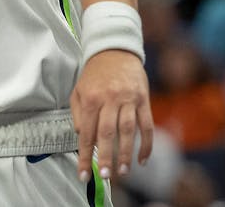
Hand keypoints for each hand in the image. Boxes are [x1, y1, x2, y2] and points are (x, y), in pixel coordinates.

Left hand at [71, 48, 153, 184]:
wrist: (115, 49)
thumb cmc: (94, 74)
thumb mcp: (78, 89)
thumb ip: (77, 113)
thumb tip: (81, 136)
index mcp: (91, 98)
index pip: (86, 133)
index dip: (84, 156)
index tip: (84, 175)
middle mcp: (109, 98)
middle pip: (107, 132)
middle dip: (106, 156)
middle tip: (106, 176)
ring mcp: (128, 98)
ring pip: (128, 130)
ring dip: (126, 153)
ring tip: (123, 172)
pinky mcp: (144, 98)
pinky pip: (147, 124)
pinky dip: (147, 143)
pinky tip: (143, 159)